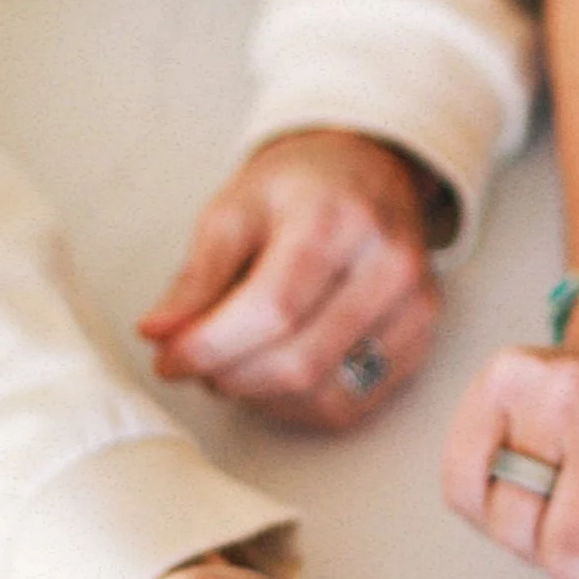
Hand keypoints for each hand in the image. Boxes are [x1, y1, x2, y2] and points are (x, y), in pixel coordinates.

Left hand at [138, 129, 444, 428]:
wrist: (368, 171)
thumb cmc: (298, 188)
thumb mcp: (234, 208)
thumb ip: (198, 275)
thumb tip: (158, 334)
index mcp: (338, 218)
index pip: (272, 308)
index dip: (211, 346)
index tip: (167, 358)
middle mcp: (389, 265)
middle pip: (298, 361)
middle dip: (229, 376)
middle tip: (194, 364)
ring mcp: (415, 308)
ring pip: (323, 395)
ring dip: (260, 396)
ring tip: (231, 365)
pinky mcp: (420, 343)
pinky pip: (350, 406)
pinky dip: (297, 406)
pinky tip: (272, 377)